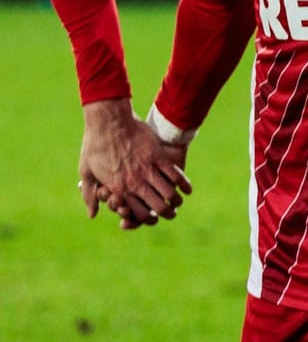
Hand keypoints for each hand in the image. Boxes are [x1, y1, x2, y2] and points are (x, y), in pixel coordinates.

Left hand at [77, 100, 191, 227]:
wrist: (108, 121)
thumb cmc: (95, 145)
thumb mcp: (86, 171)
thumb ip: (90, 195)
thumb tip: (92, 214)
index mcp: (118, 189)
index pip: (138, 213)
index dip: (148, 220)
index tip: (152, 218)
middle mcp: (135, 183)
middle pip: (158, 206)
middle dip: (167, 213)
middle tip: (171, 213)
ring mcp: (148, 170)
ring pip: (169, 192)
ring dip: (176, 200)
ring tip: (179, 201)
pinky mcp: (158, 157)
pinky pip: (175, 175)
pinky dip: (184, 184)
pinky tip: (187, 189)